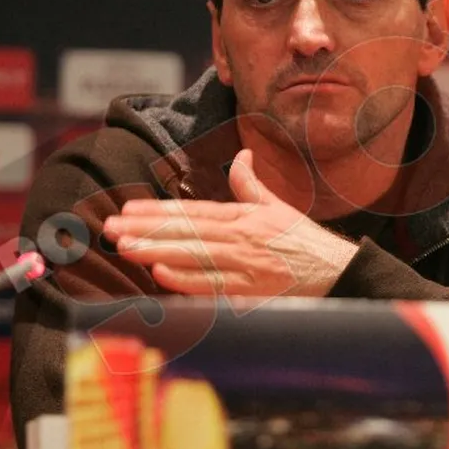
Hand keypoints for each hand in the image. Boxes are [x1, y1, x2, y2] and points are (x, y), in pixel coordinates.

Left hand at [102, 149, 359, 297]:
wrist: (339, 272)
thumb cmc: (305, 243)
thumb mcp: (278, 207)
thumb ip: (252, 184)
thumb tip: (242, 155)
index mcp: (242, 217)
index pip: (191, 212)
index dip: (157, 211)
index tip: (126, 211)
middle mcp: (239, 238)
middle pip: (185, 232)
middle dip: (145, 230)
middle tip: (110, 229)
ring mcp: (244, 265)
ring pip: (193, 256)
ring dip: (157, 251)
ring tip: (125, 247)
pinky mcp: (251, 292)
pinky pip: (214, 286)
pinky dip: (188, 280)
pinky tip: (161, 275)